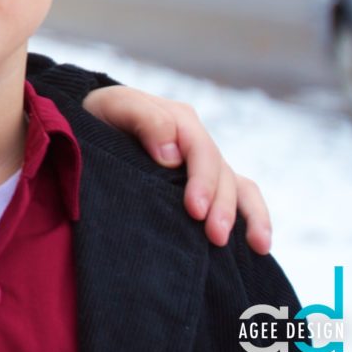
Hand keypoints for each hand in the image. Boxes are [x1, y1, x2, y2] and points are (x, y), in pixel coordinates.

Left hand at [82, 85, 271, 253]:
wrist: (91, 122)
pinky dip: (254, 217)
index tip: (195, 211)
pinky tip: (259, 245)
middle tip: (214, 236)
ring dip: (248, 217)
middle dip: (222, 207)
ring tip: (257, 246)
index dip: (202, 182)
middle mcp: (197, 141)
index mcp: (180, 120)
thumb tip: (172, 155)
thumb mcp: (115, 106)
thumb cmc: (101, 113)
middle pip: (222, 174)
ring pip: (239, 187)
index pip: (201, 152)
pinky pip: (240, 196)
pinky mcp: (206, 183)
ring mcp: (204, 163)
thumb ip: (145, 120)